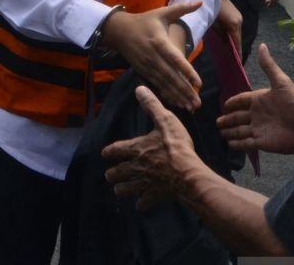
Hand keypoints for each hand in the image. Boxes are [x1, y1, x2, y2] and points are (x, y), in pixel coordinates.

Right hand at [102, 0, 202, 111]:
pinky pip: (157, 85)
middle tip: (198, 102)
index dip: (187, 71)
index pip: (174, 58)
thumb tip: (200, 1)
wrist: (118, 31)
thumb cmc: (144, 21)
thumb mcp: (162, 13)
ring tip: (191, 107)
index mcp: (159, 41)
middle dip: (184, 90)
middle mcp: (153, 56)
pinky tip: (177, 103)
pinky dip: (167, 94)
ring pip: (164, 83)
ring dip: (177, 96)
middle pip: (170, 76)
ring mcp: (147, 65)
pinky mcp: (143, 71)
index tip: (199, 82)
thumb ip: (181, 9)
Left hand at [102, 86, 203, 209]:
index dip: (109, 152)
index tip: (105, 154)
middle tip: (110, 174)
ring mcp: (144, 183)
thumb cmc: (176, 146)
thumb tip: (139, 89)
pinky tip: (141, 204)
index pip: (115, 150)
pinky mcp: (155, 196)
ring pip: (126, 189)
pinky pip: (144, 203)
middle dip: (112, 173)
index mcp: (136, 149)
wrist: (188, 174)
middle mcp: (136, 167)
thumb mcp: (165, 120)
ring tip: (119, 189)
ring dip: (122, 189)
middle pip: (117, 172)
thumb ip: (152, 105)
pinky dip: (141, 204)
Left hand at [214, 0, 242, 59]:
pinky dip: (232, 35)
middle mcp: (239, 21)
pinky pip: (235, 28)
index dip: (238, 53)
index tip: (238, 63)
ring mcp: (239, 18)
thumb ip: (219, 33)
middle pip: (238, 38)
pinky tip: (229, 40)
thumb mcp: (212, 23)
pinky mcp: (236, 15)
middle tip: (234, 61)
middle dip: (237, 49)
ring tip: (232, 53)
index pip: (237, 42)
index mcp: (234, 24)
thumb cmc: (210, 7)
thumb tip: (224, 43)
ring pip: (237, 33)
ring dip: (234, 41)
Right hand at [216, 44, 293, 154]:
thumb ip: (269, 66)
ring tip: (221, 133)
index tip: (224, 104)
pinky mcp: (261, 142)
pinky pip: (246, 143)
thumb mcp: (281, 82)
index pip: (241, 100)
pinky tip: (230, 144)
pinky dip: (237, 144)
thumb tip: (262, 46)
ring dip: (230, 132)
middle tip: (217, 122)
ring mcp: (258, 129)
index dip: (232, 102)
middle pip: (237, 117)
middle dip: (227, 119)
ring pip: (239, 131)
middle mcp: (257, 115)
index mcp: (259, 100)